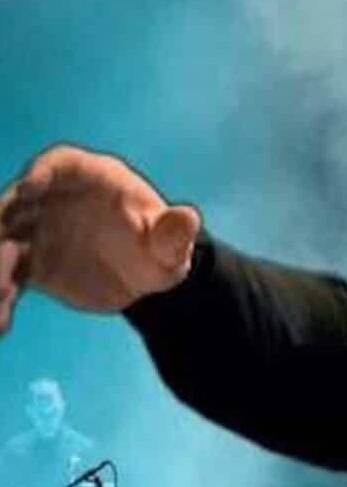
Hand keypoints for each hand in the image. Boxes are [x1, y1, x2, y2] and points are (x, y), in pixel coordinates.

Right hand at [0, 144, 201, 335]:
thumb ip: (174, 232)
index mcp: (94, 181)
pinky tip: (4, 321)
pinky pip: (7, 274)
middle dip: (4, 221)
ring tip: (5, 291)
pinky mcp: (30, 263)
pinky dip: (3, 293)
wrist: (144, 279)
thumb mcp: (171, 244)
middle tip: (3, 250)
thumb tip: (188, 218)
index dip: (41, 172)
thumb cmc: (159, 248)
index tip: (28, 189)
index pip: (61, 164)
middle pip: (18, 201)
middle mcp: (56, 199)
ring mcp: (39, 229)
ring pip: (5, 239)